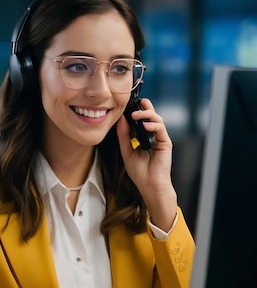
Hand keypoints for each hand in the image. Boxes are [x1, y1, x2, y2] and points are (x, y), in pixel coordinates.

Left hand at [116, 98, 176, 230]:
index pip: (141, 121)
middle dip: (145, 108)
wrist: (149, 185)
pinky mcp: (166, 142)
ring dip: (147, 115)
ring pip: (157, 120)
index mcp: (143, 138)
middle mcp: (152, 137)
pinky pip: (161, 129)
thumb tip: (121, 119)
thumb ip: (124, 135)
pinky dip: (153, 125)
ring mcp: (160, 139)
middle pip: (151, 117)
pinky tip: (145, 126)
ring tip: (136, 116)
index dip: (136, 112)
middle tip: (136, 103)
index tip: (127, 106)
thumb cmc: (139, 172)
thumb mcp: (126, 151)